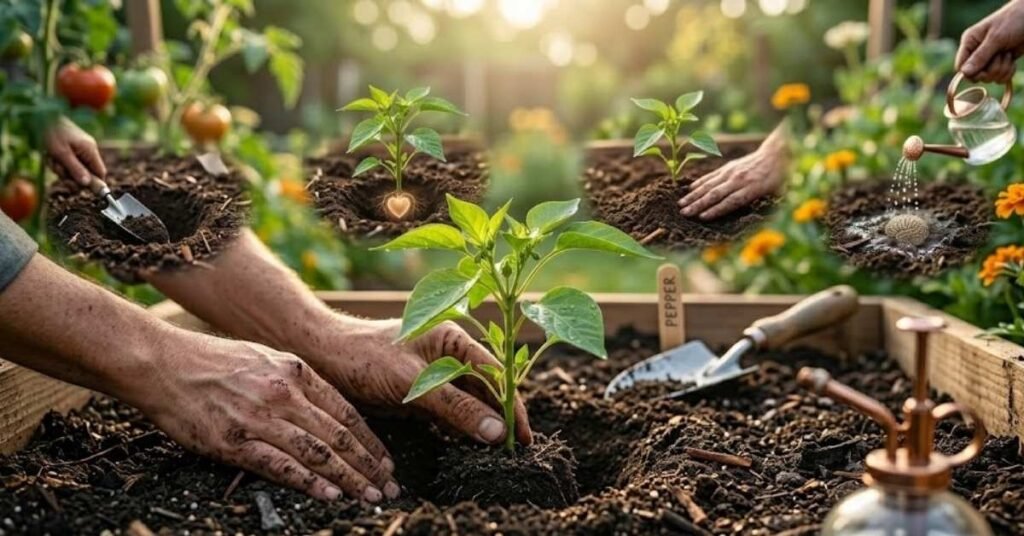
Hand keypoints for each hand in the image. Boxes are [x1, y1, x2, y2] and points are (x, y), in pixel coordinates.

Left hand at [44, 117, 105, 185]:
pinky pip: (68, 161)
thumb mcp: (61, 153)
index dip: (92, 182)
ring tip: (51, 158)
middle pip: (86, 173)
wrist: (41, 114)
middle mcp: (88, 149)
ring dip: (61, 168)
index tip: (78, 186)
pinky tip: (50, 155)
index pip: (100, 173)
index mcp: (90, 150)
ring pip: (74, 168)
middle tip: (58, 169)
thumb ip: (75, 169)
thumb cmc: (51, 131)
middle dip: (70, 174)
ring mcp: (79, 148)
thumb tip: (87, 184)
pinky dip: (58, 162)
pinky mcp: (71, 147)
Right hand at [121, 333, 397, 501]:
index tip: (387, 461)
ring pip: (317, 453)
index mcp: (295, 371)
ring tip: (368, 496)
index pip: (346, 412)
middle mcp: (284, 394)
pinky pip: (281, 467)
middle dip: (369, 465)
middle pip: (339, 436)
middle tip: (388, 487)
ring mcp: (260, 419)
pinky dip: (310, 483)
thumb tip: (327, 408)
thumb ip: (297, 381)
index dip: (371, 441)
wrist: (162, 363)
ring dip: (348, 479)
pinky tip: (330, 495)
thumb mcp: (265, 358)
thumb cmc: (211, 360)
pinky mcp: (234, 442)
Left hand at [309, 318, 532, 446]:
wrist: (322, 358)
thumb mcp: (412, 382)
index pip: (497, 375)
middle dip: (501, 419)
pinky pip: (451, 415)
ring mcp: (437, 376)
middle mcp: (450, 355)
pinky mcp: (422, 395)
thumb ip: (455, 407)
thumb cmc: (364, 357)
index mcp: (454, 339)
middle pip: (487, 391)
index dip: (513, 406)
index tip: (522, 437)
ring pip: (470, 405)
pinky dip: (462, 431)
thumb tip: (496, 431)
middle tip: (513, 452)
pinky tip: (470, 449)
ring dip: (482, 428)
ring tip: (496, 455)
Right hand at [677, 133, 785, 220]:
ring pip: (709, 185)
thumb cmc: (779, 176)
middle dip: (698, 205)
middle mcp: (739, 180)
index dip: (716, 210)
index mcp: (752, 188)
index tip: (702, 217)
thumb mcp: (778, 192)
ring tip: (681, 204)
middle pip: (716, 194)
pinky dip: (700, 183)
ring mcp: (731, 172)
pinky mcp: (728, 167)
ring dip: (694, 195)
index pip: (731, 201)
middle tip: (684, 213)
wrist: (776, 152)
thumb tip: (762, 219)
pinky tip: (690, 190)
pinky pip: (711, 176)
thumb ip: (768, 204)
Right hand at [956, 0, 1023, 82]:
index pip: (960, 66)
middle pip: (976, 75)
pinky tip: (1012, 61)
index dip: (971, 73)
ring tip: (1008, 54)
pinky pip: (999, 77)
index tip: (984, 71)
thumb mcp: (996, 38)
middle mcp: (976, 51)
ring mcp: (989, 58)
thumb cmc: (1013, 21)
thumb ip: (980, 56)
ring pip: (989, 77)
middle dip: (991, 70)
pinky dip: (1008, 72)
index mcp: (970, 42)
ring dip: (1002, 69)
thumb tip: (963, 73)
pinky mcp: (1000, 62)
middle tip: (1001, 56)